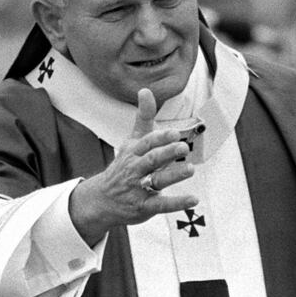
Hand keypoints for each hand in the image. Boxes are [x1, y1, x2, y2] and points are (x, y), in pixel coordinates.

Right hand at [69, 89, 197, 245]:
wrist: (102, 199)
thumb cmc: (124, 166)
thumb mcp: (132, 141)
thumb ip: (143, 117)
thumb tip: (145, 89)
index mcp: (133, 152)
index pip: (146, 142)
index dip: (160, 138)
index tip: (174, 132)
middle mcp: (135, 169)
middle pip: (151, 159)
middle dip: (166, 153)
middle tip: (183, 147)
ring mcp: (139, 188)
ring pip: (157, 181)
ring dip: (173, 175)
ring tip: (190, 169)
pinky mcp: (144, 207)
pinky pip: (161, 205)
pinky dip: (177, 203)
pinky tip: (193, 199)